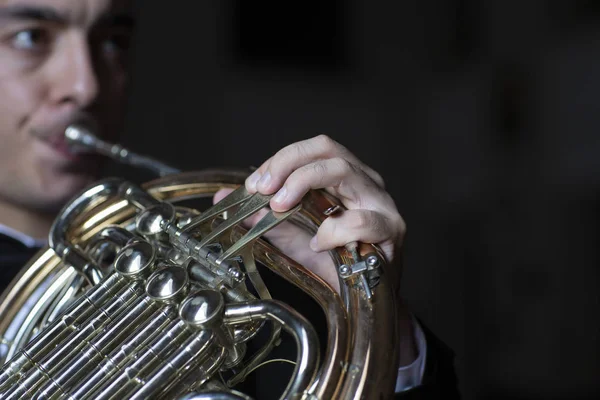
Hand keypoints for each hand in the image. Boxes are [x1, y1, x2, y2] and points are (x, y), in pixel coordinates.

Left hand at [214, 134, 405, 292]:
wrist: (361, 299)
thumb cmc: (332, 262)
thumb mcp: (289, 234)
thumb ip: (260, 215)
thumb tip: (223, 199)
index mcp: (344, 177)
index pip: (313, 149)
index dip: (280, 159)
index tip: (254, 184)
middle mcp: (364, 181)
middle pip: (327, 149)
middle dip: (288, 163)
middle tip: (262, 188)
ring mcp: (380, 202)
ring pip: (343, 170)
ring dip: (304, 182)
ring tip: (281, 207)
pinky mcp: (391, 229)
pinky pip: (362, 219)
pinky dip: (333, 229)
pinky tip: (319, 242)